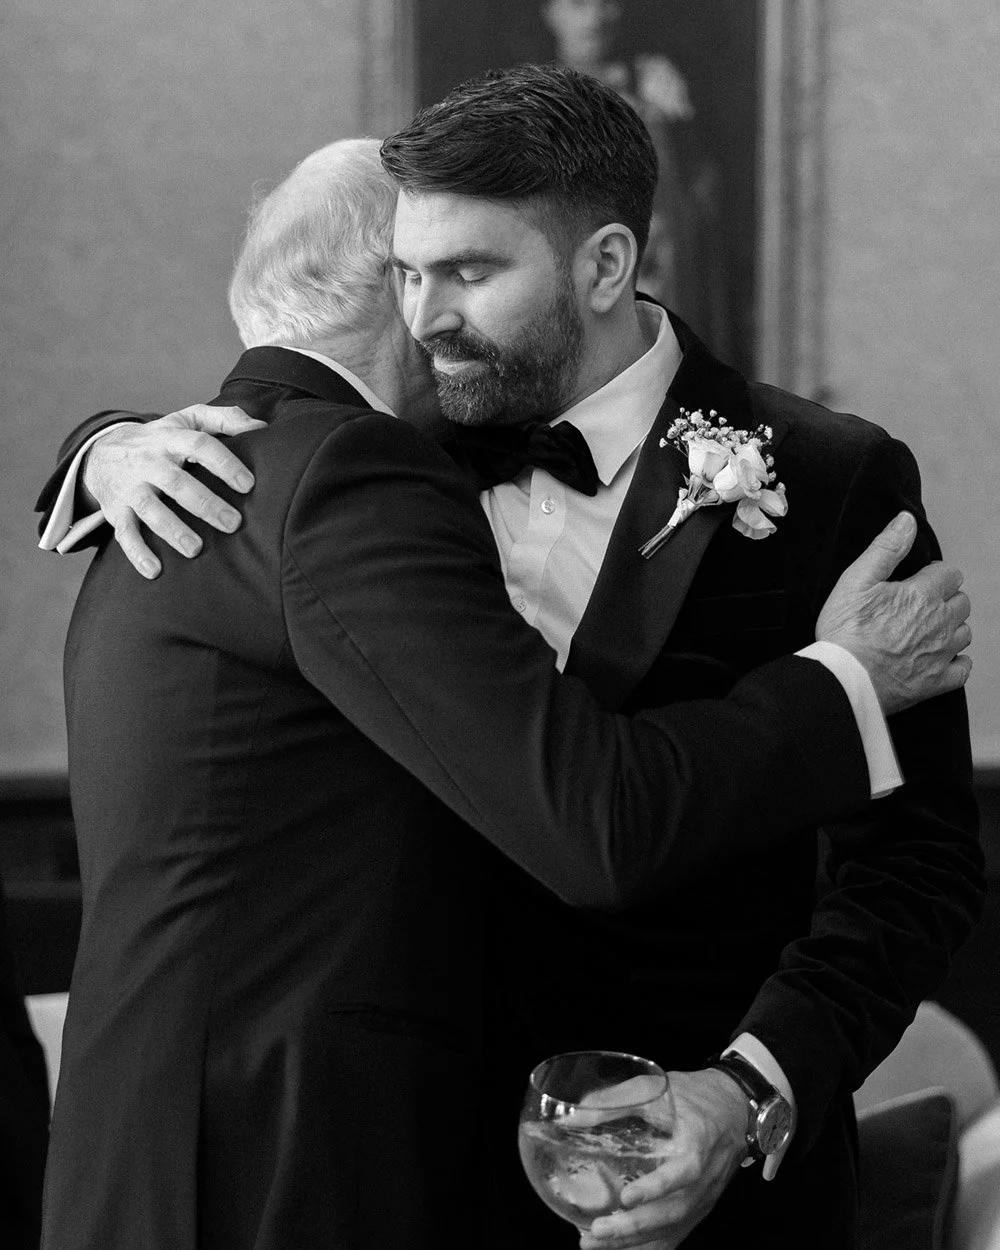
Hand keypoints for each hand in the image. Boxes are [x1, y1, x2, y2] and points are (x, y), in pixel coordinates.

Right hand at [82, 405, 264, 577]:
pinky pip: (124, 533)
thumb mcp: (187, 419)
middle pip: (176, 482)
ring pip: (149, 509)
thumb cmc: (160, 439)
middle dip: (205, 504)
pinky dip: (137, 553)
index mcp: (169, 437)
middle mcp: (148, 461)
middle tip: (233, 523)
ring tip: (195, 549)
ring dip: (172, 530)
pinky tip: (154, 571)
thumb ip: (224, 418)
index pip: (198, 444)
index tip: (248, 484)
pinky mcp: (115, 510)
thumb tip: (261, 427)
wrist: (101, 451)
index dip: (224, 463)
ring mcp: (130, 487)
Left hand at [579, 1070, 746, 1249]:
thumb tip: (575, 1115)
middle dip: (634, 1226)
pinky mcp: (699, 1209)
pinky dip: (648, 1247)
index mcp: (698, 1144)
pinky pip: (675, 1235)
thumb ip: (617, 1100)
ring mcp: (703, 1199)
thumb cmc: (695, 1095)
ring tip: (594, 1244)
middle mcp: (705, 1179)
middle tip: (597, 1231)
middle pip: (673, 1212)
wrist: (734, 1107)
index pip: (684, 1172)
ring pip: (672, 1229)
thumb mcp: (656, 1086)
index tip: (626, 1197)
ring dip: (634, 1242)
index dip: (657, 1187)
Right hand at [816, 511, 971, 714]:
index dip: (934, 575)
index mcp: (922, 595)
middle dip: (945, 599)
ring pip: (964, 633)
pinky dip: (956, 662)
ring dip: (951, 628)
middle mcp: (939, 623)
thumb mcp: (856, 580)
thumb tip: (906, 522)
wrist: (844, 678)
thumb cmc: (845, 632)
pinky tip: (939, 658)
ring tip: (927, 630)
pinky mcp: (936, 681)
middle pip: (961, 602)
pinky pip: (963, 669)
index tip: (917, 582)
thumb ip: (886, 548)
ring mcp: (941, 654)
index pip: (949, 574)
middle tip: (919, 605)